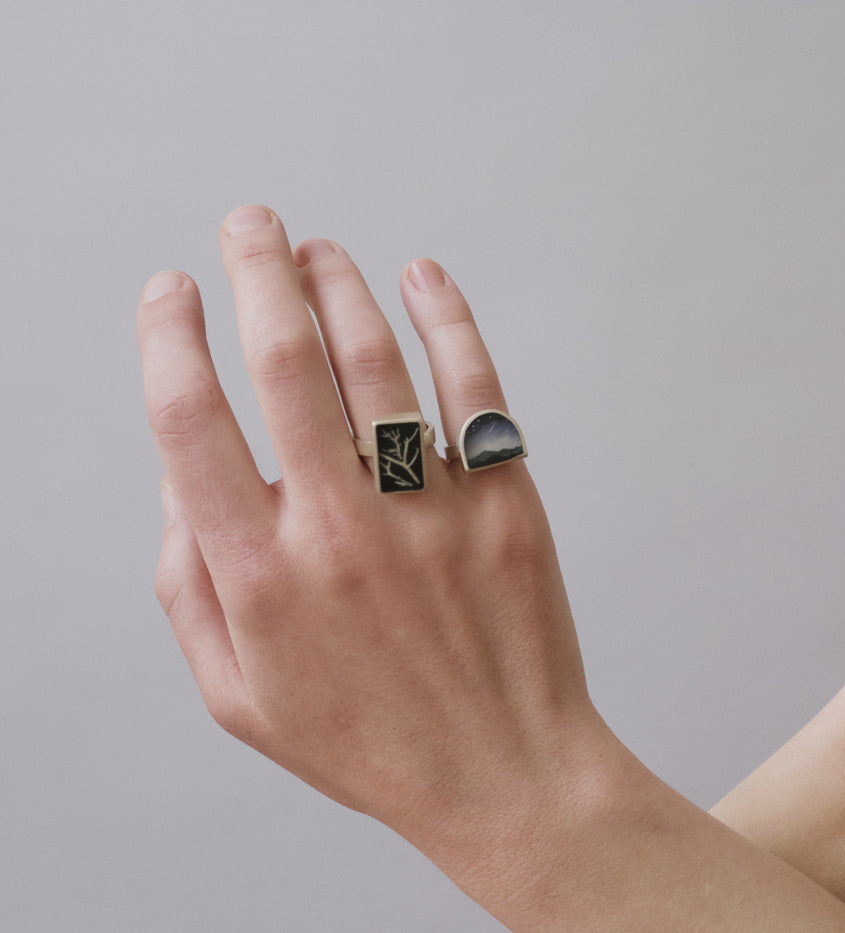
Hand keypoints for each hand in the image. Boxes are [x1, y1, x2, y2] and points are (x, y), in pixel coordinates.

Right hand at [139, 206, 844, 930]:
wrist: (506, 775)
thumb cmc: (368, 740)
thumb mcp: (241, 697)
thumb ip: (190, 589)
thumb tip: (178, 482)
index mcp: (258, 576)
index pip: (189, 423)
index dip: (169, 339)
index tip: (169, 292)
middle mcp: (339, 531)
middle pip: (282, 365)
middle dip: (256, 273)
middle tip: (249, 223)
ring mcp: (430, 513)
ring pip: (375, 362)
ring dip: (340, 287)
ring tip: (319, 250)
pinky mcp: (506, 504)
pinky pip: (474, 388)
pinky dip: (447, 320)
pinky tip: (423, 277)